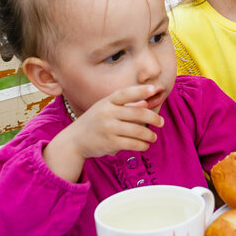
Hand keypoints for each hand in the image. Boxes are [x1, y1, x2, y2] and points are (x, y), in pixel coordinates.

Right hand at [43, 85, 164, 182]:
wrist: (73, 141)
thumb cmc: (94, 123)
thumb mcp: (105, 109)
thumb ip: (124, 106)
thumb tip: (146, 103)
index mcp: (106, 102)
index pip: (125, 93)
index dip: (141, 90)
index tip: (155, 89)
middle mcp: (107, 113)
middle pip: (137, 113)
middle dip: (153, 118)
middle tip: (161, 123)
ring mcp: (108, 128)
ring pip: (137, 130)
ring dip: (149, 135)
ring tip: (153, 137)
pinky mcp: (109, 143)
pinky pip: (132, 144)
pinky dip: (142, 145)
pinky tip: (145, 146)